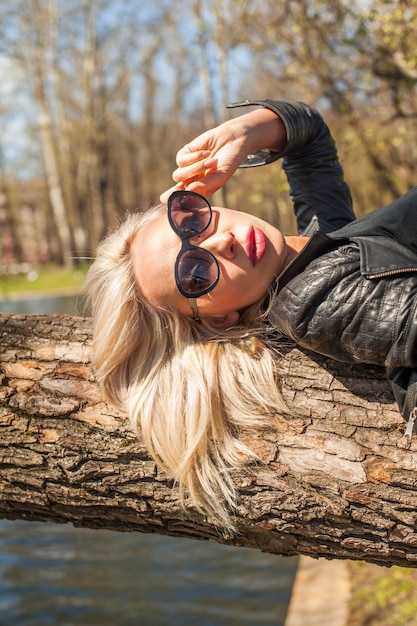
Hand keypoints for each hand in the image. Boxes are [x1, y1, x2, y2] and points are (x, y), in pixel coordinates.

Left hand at [160, 107, 285, 203]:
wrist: (233, 140)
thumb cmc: (229, 162)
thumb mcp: (220, 177)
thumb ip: (205, 185)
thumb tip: (189, 190)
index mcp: (200, 191)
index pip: (184, 201)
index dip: (177, 205)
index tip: (175, 206)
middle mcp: (191, 181)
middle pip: (174, 192)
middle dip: (173, 194)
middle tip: (171, 196)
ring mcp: (187, 168)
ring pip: (178, 175)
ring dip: (195, 168)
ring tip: (211, 162)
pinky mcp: (185, 154)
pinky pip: (181, 160)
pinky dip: (194, 157)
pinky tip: (206, 152)